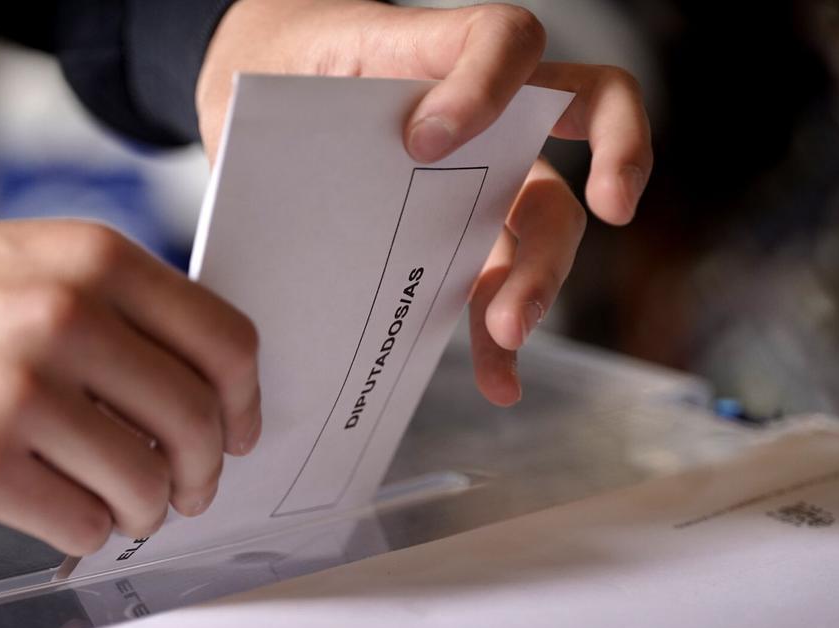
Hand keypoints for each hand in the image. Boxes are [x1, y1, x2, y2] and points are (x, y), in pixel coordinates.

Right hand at [0, 219, 260, 554]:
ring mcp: (22, 393)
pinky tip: (69, 510)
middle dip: (206, 470)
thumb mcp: (42, 266)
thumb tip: (205, 390)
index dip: (245, 400)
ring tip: (129, 505)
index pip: (223, 341)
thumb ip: (128, 313)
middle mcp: (67, 318)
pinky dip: (90, 530)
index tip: (240, 429)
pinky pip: (84, 524)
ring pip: (146, 482)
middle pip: (196, 419)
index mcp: (95, 259)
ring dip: (149, 508)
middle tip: (193, 485)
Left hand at [199, 0, 652, 404]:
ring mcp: (480, 170)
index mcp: (437, 51)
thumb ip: (303, 119)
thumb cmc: (281, 69)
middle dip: (555, 225)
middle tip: (516, 298)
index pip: (509, 40)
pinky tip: (499, 377)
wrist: (263, 80)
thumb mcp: (282, 78)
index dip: (490, 86)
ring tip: (505, 335)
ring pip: (547, 215)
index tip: (426, 142)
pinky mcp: (456, 228)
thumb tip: (296, 210)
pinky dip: (502, 333)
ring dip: (538, 283)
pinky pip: (498, 275)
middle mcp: (484, 107)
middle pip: (575, 139)